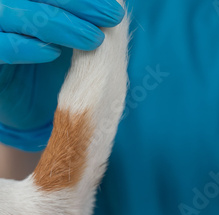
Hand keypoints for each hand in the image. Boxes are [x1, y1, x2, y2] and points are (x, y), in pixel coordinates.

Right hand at [0, 0, 124, 148]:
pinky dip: (26, 48)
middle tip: (112, 17)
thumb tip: (117, 5)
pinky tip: (53, 53)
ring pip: (16, 14)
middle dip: (78, 3)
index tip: (115, 8)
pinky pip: (2, 48)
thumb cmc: (55, 70)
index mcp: (28, 1)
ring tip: (94, 39)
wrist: (33, 111)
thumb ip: (87, 21)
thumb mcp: (74, 41)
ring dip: (58, 23)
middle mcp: (7, 8)